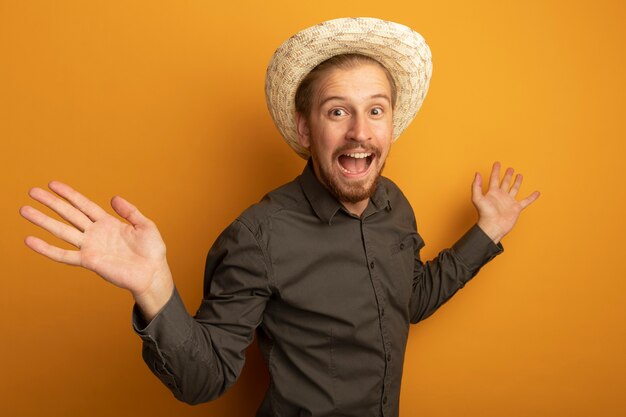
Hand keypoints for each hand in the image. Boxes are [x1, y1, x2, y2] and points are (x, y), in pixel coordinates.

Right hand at [20, 181, 172, 319]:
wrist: (153, 273)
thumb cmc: (152, 251)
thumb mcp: (145, 225)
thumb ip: (129, 211)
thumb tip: (113, 197)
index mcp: (108, 223)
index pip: (83, 205)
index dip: (69, 194)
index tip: (52, 184)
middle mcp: (95, 233)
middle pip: (68, 214)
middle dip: (50, 203)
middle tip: (32, 192)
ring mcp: (90, 247)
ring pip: (61, 230)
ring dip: (43, 221)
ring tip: (25, 210)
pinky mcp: (88, 261)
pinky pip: (63, 255)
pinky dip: (46, 249)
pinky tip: (30, 240)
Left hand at [472, 162, 539, 243]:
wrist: (492, 226)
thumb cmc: (484, 214)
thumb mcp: (477, 198)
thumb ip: (476, 186)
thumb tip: (477, 174)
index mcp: (492, 193)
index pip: (494, 178)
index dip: (496, 170)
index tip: (497, 163)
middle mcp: (501, 196)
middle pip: (505, 182)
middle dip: (507, 175)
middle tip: (510, 168)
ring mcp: (509, 202)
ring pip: (514, 189)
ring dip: (517, 182)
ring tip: (519, 175)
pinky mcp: (516, 208)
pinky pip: (526, 201)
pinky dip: (532, 197)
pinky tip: (536, 193)